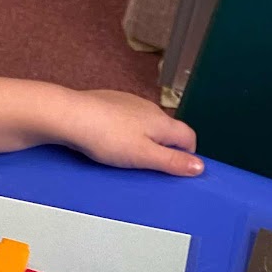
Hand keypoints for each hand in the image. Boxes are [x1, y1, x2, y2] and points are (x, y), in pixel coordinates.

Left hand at [59, 88, 201, 175]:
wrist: (71, 116)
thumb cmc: (107, 138)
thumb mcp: (144, 156)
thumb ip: (171, 162)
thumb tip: (200, 167)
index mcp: (162, 122)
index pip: (189, 136)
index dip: (187, 154)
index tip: (177, 170)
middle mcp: (150, 108)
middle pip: (168, 130)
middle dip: (163, 149)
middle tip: (147, 168)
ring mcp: (129, 103)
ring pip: (146, 124)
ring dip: (143, 140)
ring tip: (125, 157)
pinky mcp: (110, 102)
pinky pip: (126, 120)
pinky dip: (124, 132)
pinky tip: (109, 142)